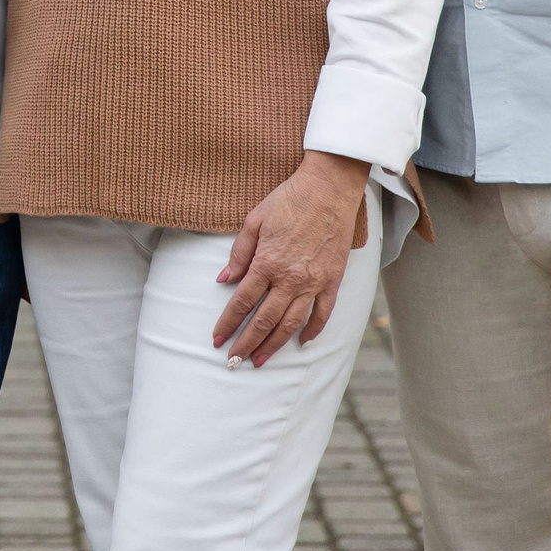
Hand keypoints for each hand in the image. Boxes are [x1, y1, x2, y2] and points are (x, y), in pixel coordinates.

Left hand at [212, 153, 369, 367]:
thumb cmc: (289, 199)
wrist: (329, 188)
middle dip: (246, 343)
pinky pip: (322, 313)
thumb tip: (224, 280)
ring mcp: (314, 281)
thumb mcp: (254, 219)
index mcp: (267, 262)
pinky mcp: (333, 280)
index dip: (228, 323)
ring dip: (274, 344)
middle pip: (264, 320)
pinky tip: (301, 342)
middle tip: (234, 362)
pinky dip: (312, 331)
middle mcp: (290, 278)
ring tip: (261, 360)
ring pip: (291, 323)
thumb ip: (239, 253)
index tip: (217, 339)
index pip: (242, 302)